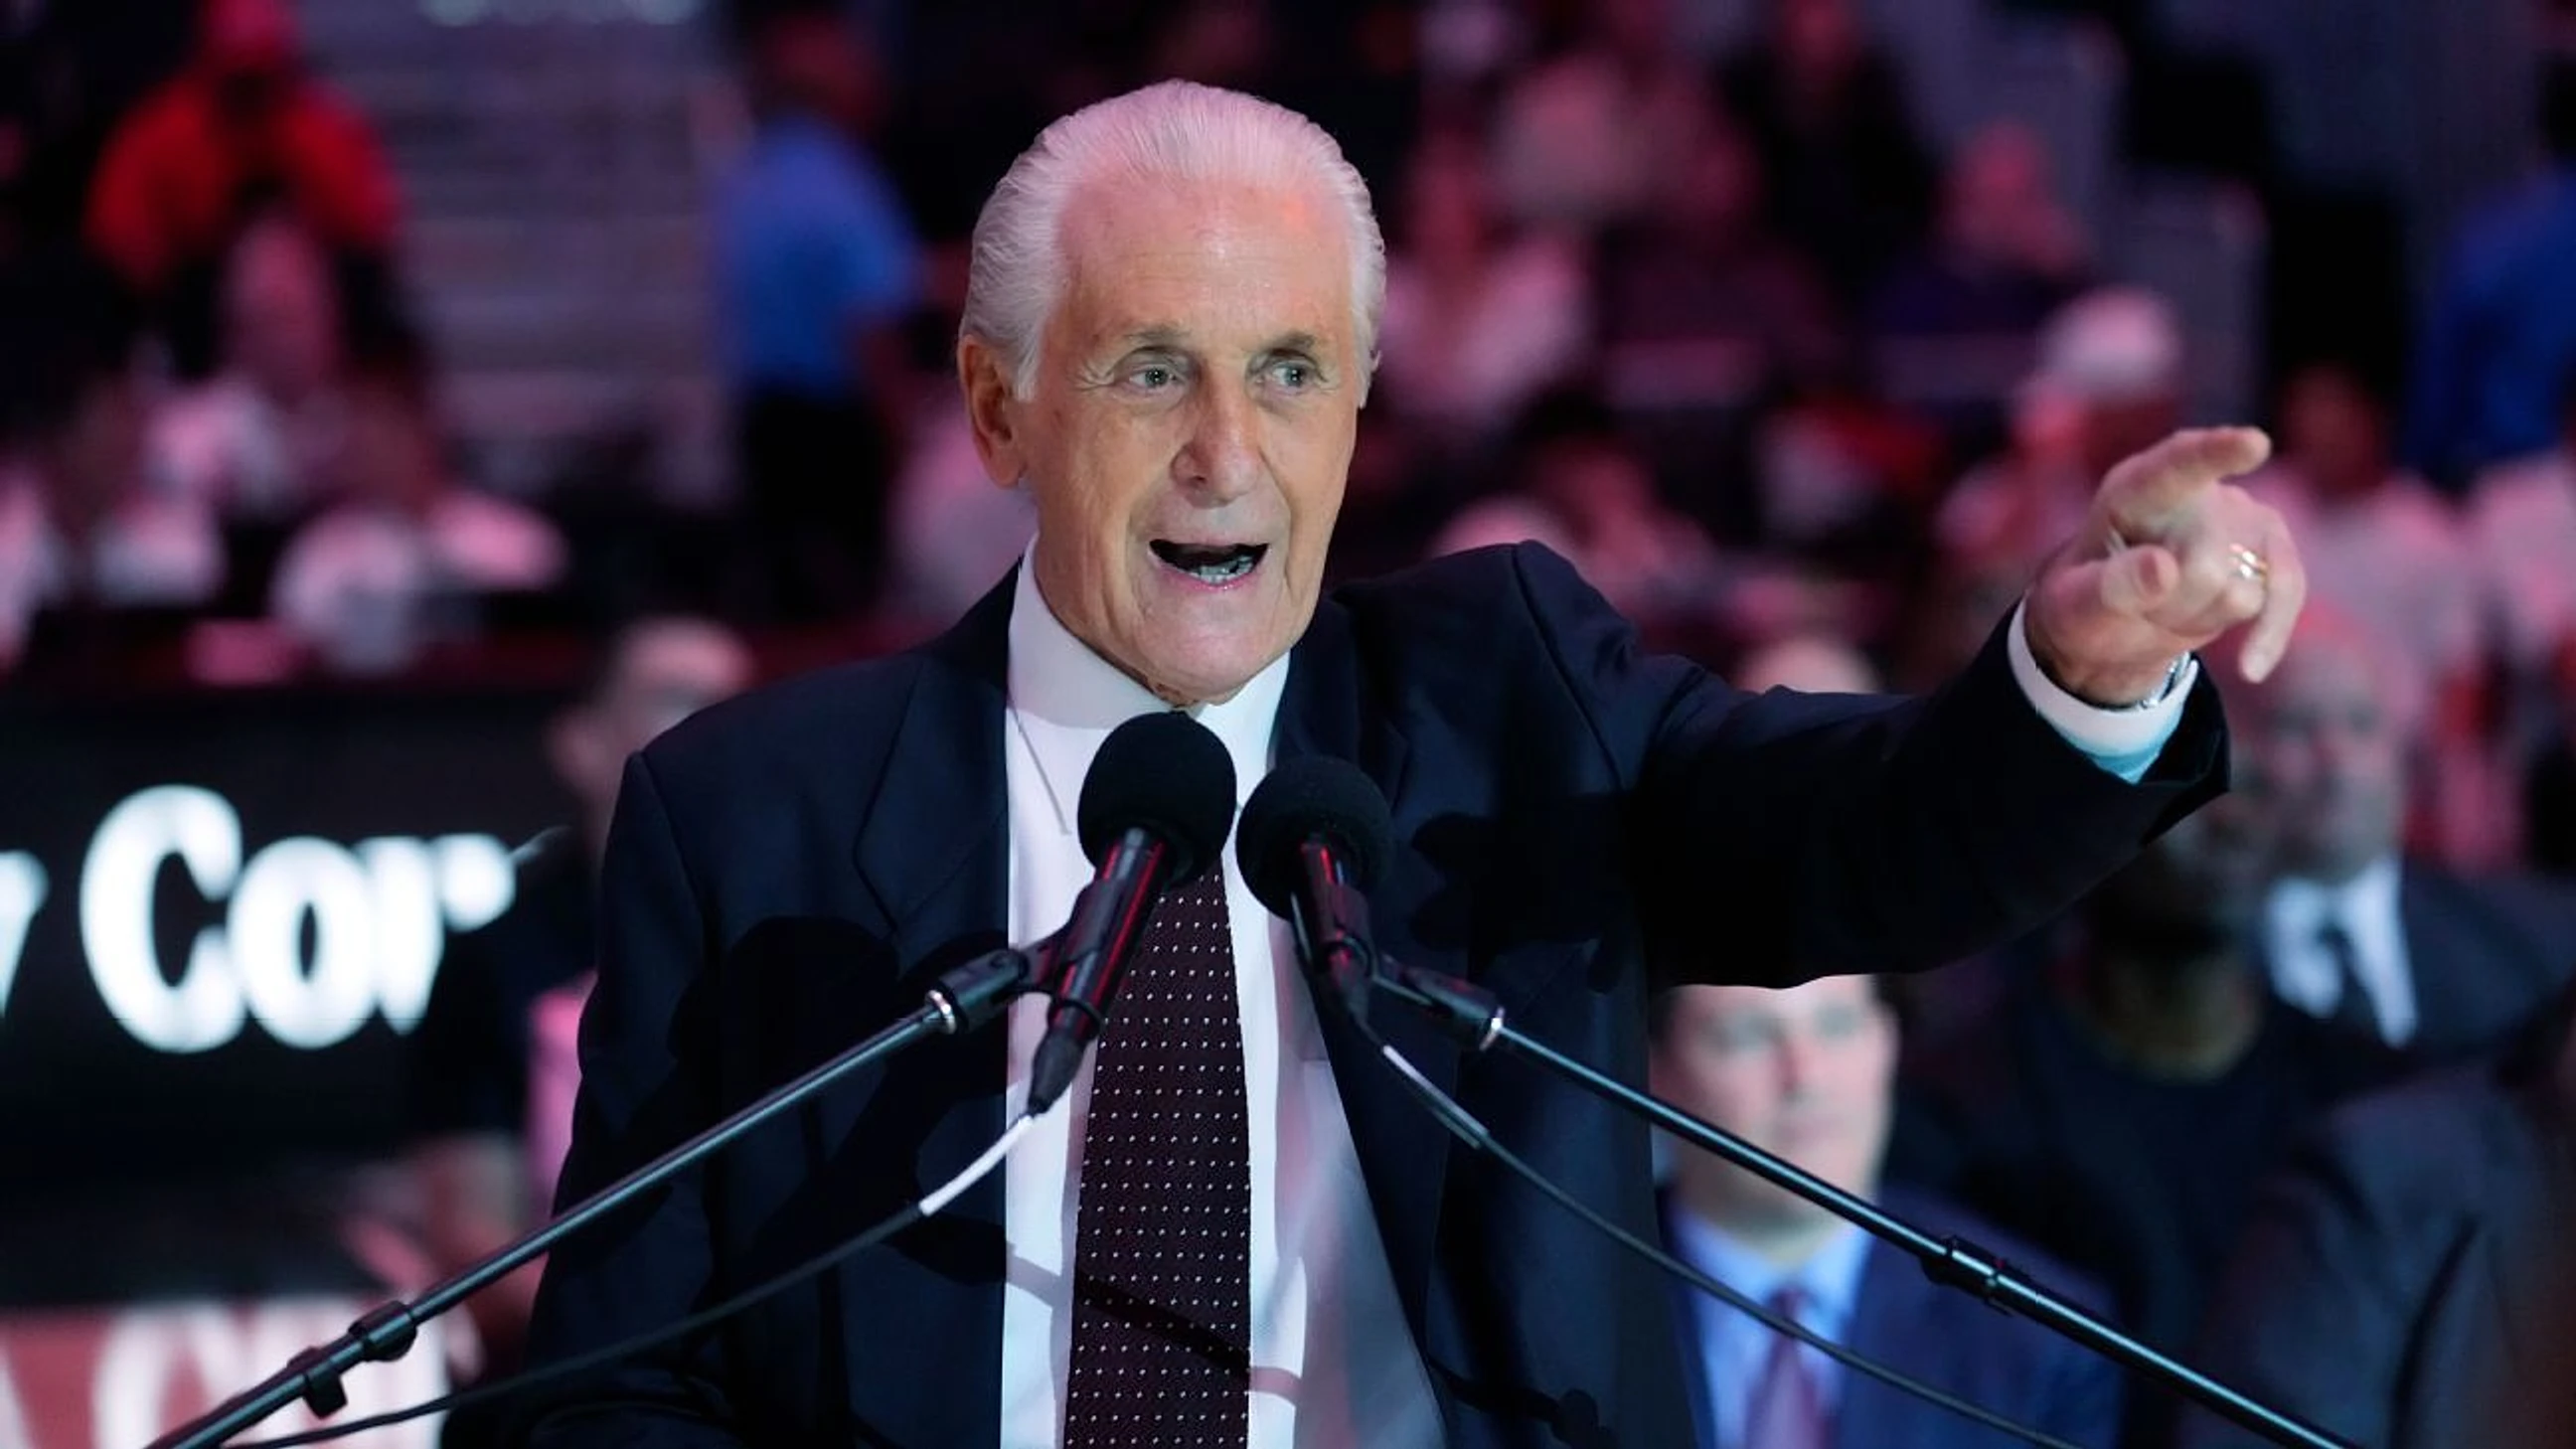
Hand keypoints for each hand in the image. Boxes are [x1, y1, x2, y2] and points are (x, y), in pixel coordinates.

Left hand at [2025, 427, 2304, 705]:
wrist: (2107, 628)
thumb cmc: (2083, 603)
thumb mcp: (2076, 604)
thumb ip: (2112, 586)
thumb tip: (2166, 568)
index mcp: (2136, 490)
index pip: (2178, 465)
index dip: (2216, 453)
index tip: (2254, 443)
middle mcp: (2195, 494)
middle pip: (2207, 563)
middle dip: (2174, 604)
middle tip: (2136, 602)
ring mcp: (2238, 520)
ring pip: (2243, 589)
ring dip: (2202, 617)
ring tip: (2162, 608)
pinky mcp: (2268, 554)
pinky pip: (2285, 595)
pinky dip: (2268, 635)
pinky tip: (2250, 669)